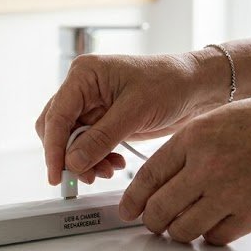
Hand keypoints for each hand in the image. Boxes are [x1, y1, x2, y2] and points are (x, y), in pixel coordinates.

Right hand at [36, 52, 227, 184]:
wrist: (196, 87)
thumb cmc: (170, 83)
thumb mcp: (135, 111)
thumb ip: (101, 138)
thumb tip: (73, 161)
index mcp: (84, 74)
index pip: (57, 115)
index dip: (54, 148)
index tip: (57, 174)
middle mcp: (83, 88)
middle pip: (58, 129)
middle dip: (69, 156)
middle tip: (85, 177)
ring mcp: (92, 104)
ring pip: (72, 140)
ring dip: (85, 160)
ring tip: (107, 170)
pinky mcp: (103, 120)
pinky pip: (88, 145)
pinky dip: (97, 158)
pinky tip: (115, 163)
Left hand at [119, 90, 250, 244]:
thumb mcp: (219, 118)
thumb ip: (188, 145)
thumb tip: (162, 175)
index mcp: (194, 138)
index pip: (147, 178)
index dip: (133, 199)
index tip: (128, 209)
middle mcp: (206, 167)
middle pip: (159, 210)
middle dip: (151, 221)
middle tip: (153, 223)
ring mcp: (229, 193)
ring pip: (183, 230)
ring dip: (178, 232)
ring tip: (182, 226)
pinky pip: (216, 237)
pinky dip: (209, 235)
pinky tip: (212, 225)